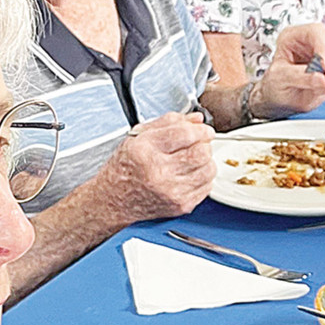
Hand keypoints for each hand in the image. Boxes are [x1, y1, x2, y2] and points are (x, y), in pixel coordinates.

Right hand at [90, 112, 214, 223]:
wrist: (116, 199)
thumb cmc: (125, 167)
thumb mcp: (139, 136)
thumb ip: (169, 122)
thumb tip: (196, 119)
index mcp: (145, 150)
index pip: (185, 134)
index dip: (200, 129)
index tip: (204, 130)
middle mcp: (158, 172)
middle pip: (201, 152)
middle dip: (204, 144)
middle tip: (199, 144)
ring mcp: (171, 191)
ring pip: (208, 170)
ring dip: (206, 161)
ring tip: (193, 159)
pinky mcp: (181, 205)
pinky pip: (207, 187)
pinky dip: (203, 177)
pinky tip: (189, 174)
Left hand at [254, 23, 324, 118]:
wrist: (282, 100)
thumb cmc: (276, 85)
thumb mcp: (279, 79)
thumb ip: (300, 77)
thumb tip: (322, 78)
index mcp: (294, 36)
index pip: (316, 31)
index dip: (323, 48)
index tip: (324, 68)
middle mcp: (313, 42)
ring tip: (324, 88)